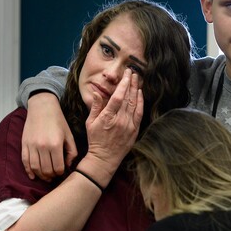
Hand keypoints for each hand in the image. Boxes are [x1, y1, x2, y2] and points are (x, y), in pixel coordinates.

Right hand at [21, 92, 77, 180]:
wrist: (42, 107)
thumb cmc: (58, 121)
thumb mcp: (69, 135)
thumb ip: (72, 152)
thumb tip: (68, 166)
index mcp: (56, 144)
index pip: (58, 168)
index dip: (60, 173)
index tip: (62, 172)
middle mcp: (43, 146)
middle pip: (46, 170)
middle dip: (51, 176)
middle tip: (54, 176)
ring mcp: (32, 146)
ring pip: (35, 168)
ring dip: (41, 176)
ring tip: (46, 176)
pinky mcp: (24, 144)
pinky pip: (25, 162)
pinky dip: (29, 171)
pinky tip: (33, 176)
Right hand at [78, 69, 142, 183]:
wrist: (104, 159)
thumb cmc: (95, 140)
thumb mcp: (90, 123)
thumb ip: (95, 106)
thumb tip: (97, 92)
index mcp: (108, 117)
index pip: (118, 96)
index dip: (124, 83)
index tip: (126, 74)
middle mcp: (120, 120)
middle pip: (128, 97)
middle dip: (131, 83)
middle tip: (133, 72)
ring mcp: (129, 126)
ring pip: (135, 104)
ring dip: (136, 90)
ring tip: (137, 79)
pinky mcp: (134, 130)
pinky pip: (139, 113)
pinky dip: (140, 102)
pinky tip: (140, 94)